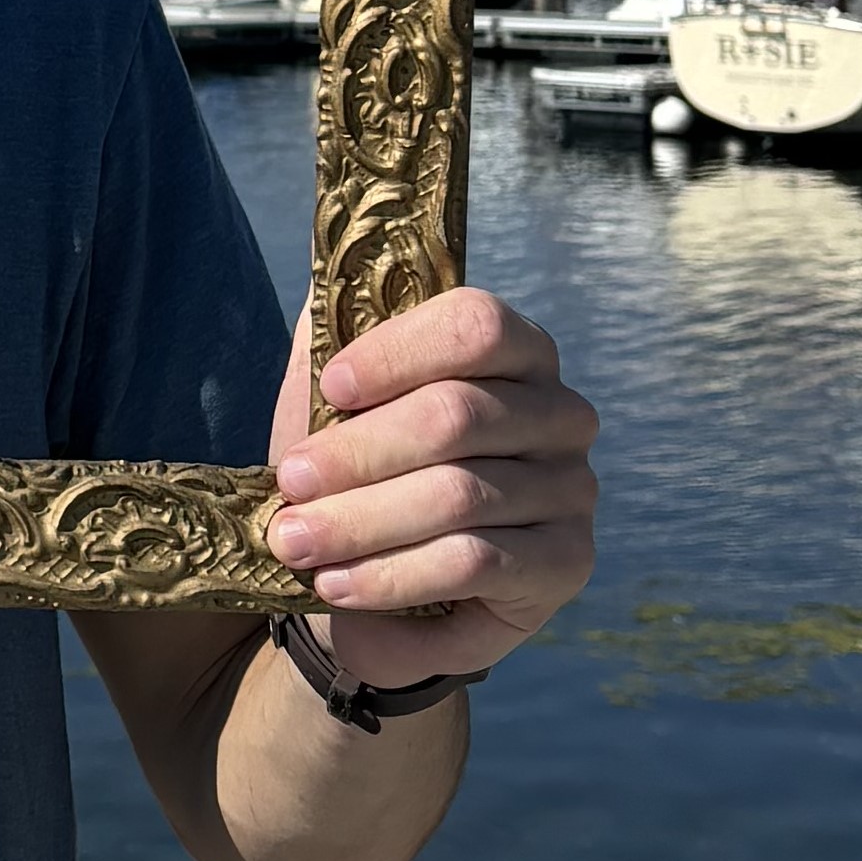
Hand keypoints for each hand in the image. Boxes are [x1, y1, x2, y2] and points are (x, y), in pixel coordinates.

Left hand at [263, 286, 596, 689]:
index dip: (400, 351)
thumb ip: (333, 335)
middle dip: (358, 455)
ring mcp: (572, 488)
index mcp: (512, 352)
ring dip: (362, 522)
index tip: (331, 387)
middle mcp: (558, 412)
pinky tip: (339, 586)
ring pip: (460, 495)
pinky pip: (476, 562)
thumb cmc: (357, 479)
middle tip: (289, 486)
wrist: (375, 591)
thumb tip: (325, 268)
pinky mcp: (567, 562)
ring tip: (295, 543)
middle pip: (457, 416)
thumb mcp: (331, 405)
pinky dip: (395, 574)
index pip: (476, 324)